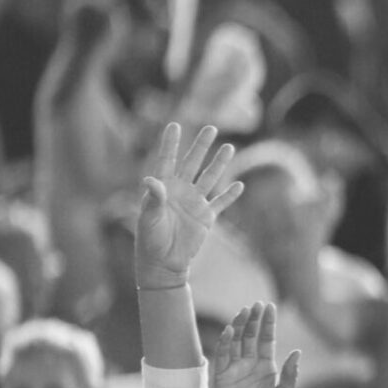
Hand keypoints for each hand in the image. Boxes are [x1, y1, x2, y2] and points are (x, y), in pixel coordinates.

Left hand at [136, 123, 244, 287]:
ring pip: (210, 178)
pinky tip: (239, 185)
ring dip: (220, 164)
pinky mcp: (206, 217)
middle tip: (211, 128)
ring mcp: (195, 203)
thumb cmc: (150, 239)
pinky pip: (221, 203)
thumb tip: (151, 179)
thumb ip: (154, 198)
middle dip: (201, 146)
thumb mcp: (148, 218)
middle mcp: (180, 191)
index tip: (174, 125)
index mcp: (163, 188)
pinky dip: (230, 196)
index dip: (171, 144)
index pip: (167, 161)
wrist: (163, 263)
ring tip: (229, 147)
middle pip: (193, 164)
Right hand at [211, 303, 300, 387]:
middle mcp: (250, 364)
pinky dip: (225, 342)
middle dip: (254, 320)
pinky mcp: (222, 376)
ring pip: (236, 341)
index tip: (271, 306)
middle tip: (258, 303)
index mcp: (266, 368)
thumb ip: (291, 375)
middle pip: (251, 336)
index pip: (266, 340)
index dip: (268, 324)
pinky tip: (230, 330)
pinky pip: (222, 355)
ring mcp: (235, 369)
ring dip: (240, 326)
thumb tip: (297, 352)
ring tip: (245, 310)